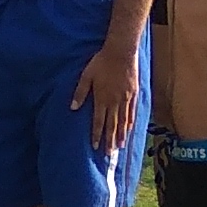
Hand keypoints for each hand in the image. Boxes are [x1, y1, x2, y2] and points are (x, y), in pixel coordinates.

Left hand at [75, 37, 141, 156]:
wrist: (121, 52)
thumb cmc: (101, 62)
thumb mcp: (86, 75)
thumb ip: (80, 92)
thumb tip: (73, 108)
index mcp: (102, 99)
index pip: (99, 122)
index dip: (97, 135)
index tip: (95, 147)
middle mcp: (115, 102)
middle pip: (112, 125)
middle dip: (109, 141)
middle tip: (108, 154)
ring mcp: (126, 99)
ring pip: (123, 122)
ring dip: (120, 135)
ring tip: (119, 147)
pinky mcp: (134, 94)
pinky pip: (132, 112)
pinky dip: (130, 123)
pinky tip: (129, 130)